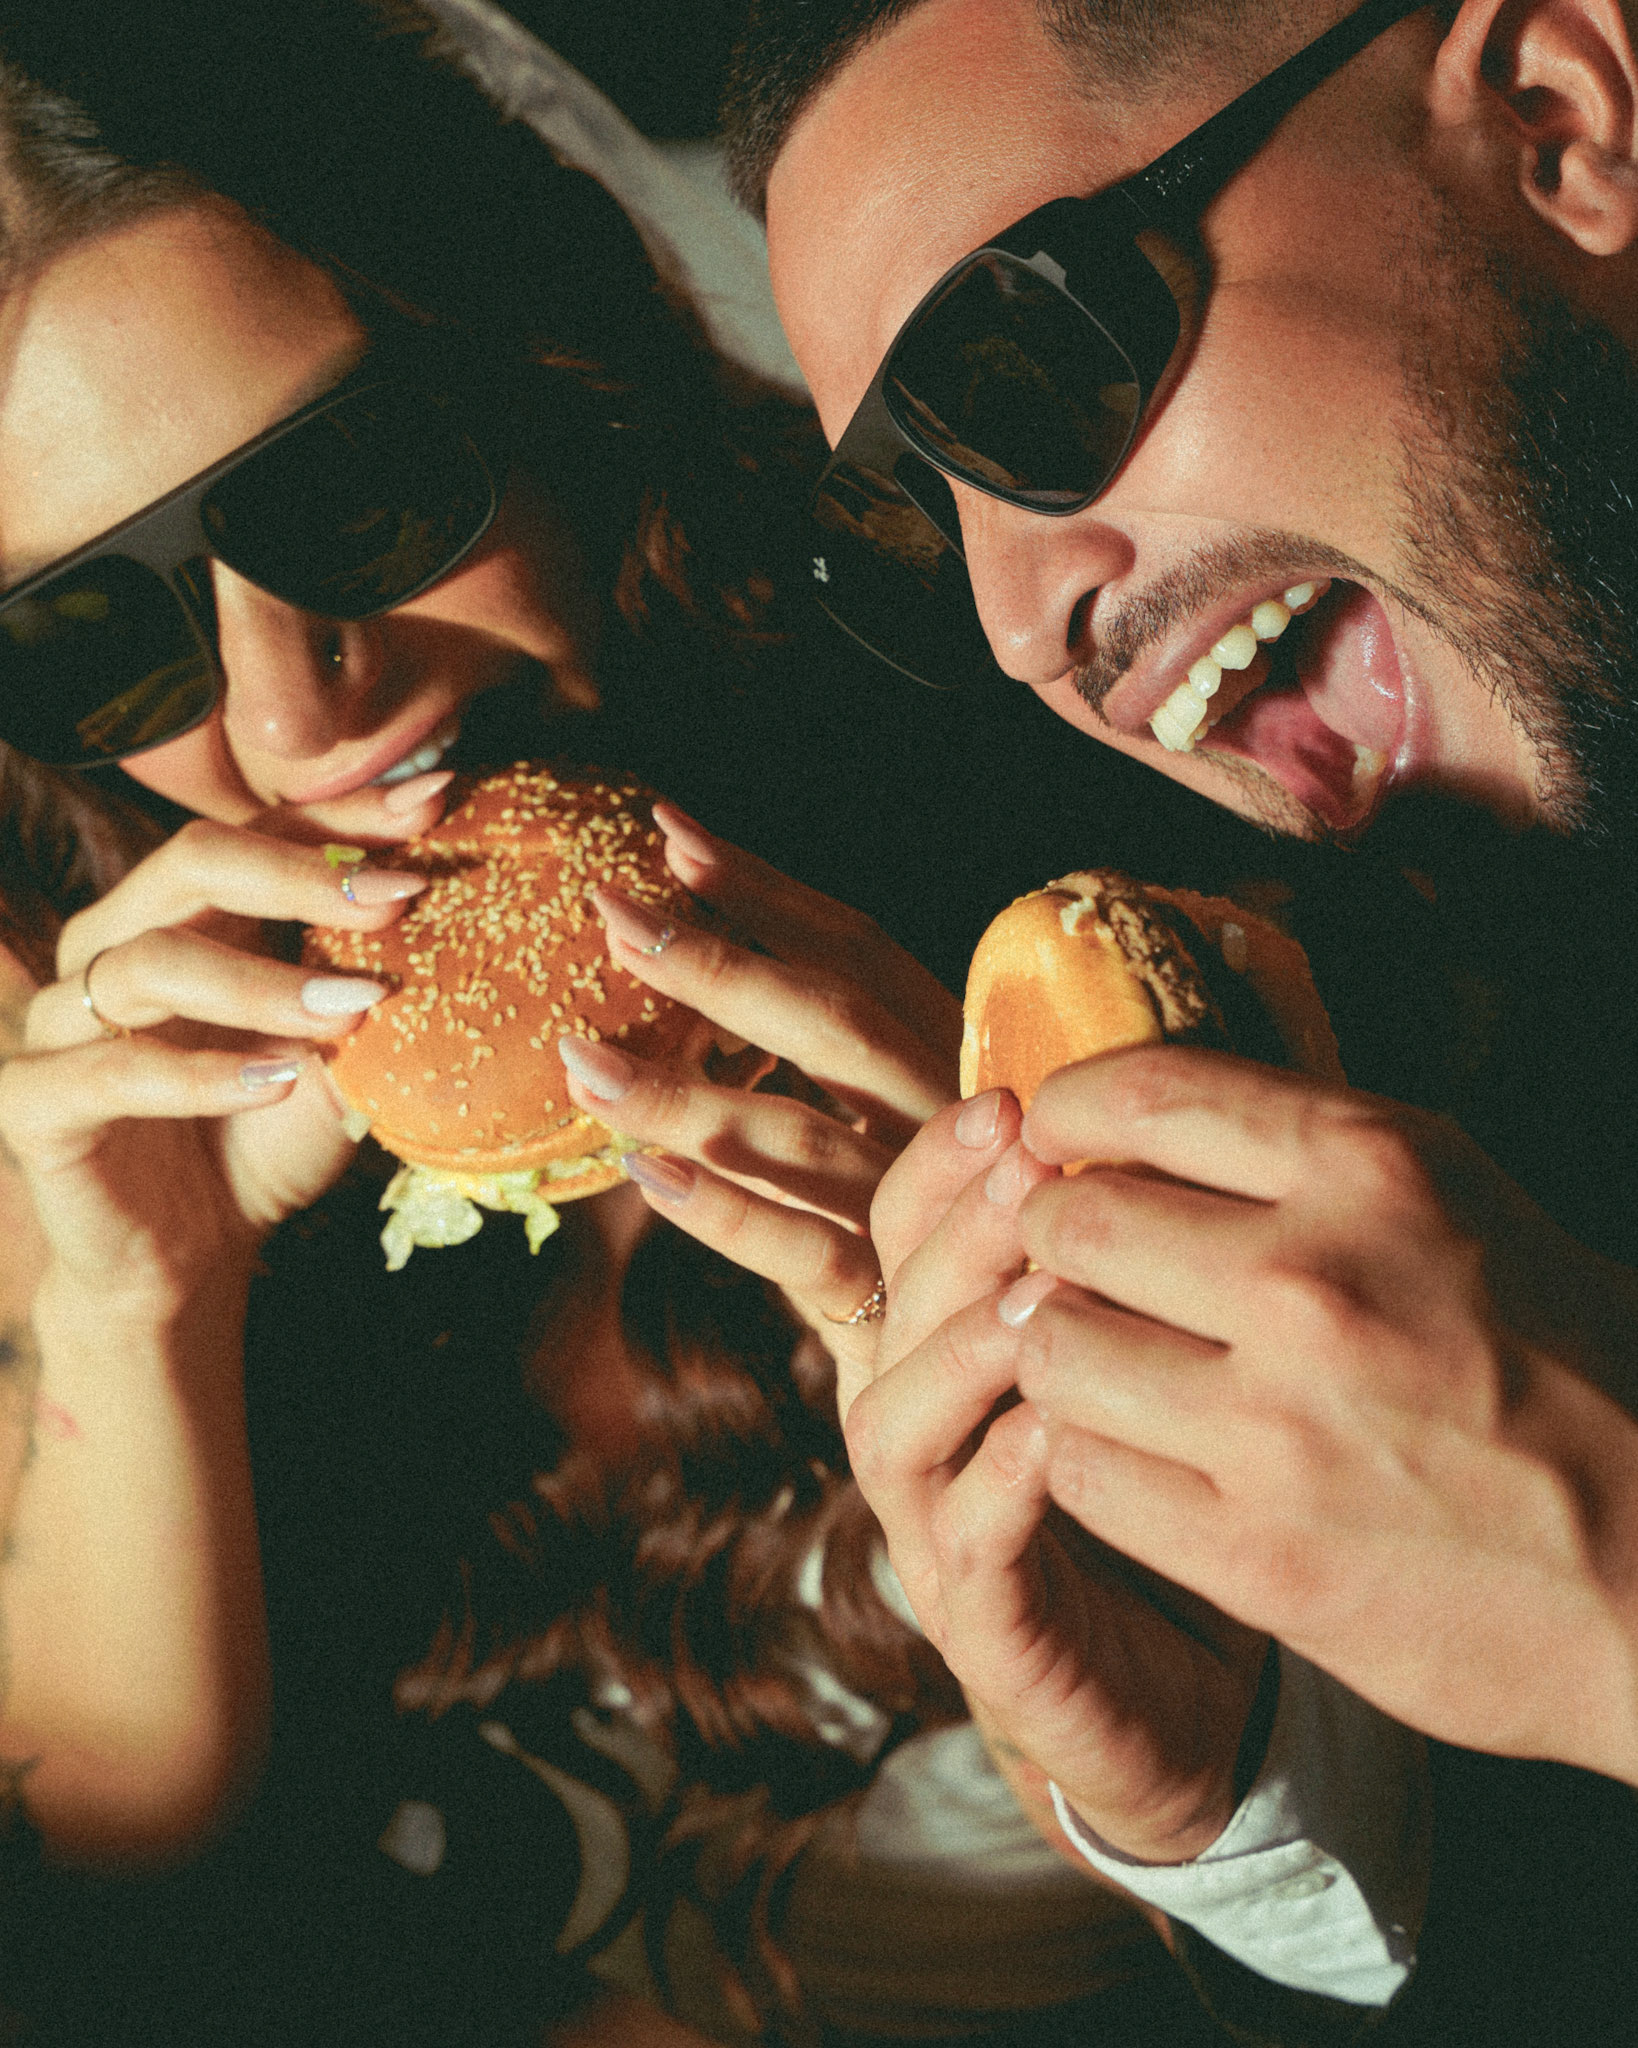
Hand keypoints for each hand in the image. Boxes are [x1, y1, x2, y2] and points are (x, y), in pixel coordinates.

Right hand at [0, 787, 444, 1304]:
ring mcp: (63, 1019)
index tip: (434, 806)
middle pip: (193, 860)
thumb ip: (370, 984)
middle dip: (303, 877)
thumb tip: (453, 906)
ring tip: (350, 1015)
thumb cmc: (268, 1140)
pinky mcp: (33, 1102)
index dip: (344, 817)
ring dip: (262, 984)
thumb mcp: (340, 1057)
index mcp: (186, 914)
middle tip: (396, 901)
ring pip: (150, 961)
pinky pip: (110, 1072)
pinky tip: (275, 1084)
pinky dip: (201, 1077)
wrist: (192, 1255)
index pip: (259, 830)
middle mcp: (115, 944)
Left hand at [555, 800, 960, 1376]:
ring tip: (583, 1059)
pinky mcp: (895, 1307)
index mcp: (958, 1055)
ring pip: (800, 1134)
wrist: (1010, 1386)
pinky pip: (799, 1251)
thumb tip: (702, 948)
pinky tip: (642, 1176)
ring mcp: (929, 1210)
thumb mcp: (905, 1125)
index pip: (860, 950)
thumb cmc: (937, 1234)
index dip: (764, 889)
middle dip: (718, 960)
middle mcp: (954, 1117)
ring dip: (685, 1092)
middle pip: (834, 1021)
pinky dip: (720, 1212)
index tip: (668, 832)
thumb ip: (833, 1053)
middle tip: (610, 909)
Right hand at [846, 1091, 1268, 1864]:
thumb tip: (1160, 1106)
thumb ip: (1131, 1251)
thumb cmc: (1182, 1492)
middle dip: (959, 1231)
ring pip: (896, 1420)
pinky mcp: (986, 1629)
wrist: (1203, 1696)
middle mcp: (923, 1426)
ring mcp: (939, 1529)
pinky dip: (999, 1482)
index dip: (939, 1165)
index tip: (1011, 1105)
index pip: (901, 1229)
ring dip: (963, 1348)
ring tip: (1041, 1294)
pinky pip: (967, 1547)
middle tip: (1034, 1173)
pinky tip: (1054, 1431)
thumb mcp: (1152, 1352)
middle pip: (894, 1307)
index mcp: (946, 1348)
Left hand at [1011, 1044, 1637, 1784]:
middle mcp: (1315, 1284)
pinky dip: (1088, 1456)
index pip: (1142, 1094)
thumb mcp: (1462, 1206)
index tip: (1054, 1138)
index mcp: (1377, 1171)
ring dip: (1062, 1351)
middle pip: (1073, 1222)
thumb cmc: (1568, 1372)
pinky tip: (1135, 1453)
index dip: (1067, 1112)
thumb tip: (1136, 1122)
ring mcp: (1280, 1427)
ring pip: (1054, 1348)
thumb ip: (1306, 1159)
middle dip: (1056, 1239)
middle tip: (1078, 1266)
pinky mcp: (1259, 1554)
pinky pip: (1082, 1471)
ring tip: (1104, 1363)